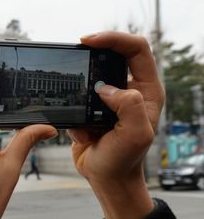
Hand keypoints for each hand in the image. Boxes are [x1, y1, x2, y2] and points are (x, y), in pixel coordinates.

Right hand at [68, 32, 164, 218]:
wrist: (106, 179)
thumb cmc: (125, 160)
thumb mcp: (136, 135)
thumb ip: (129, 106)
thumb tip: (107, 88)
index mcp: (146, 90)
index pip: (136, 49)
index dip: (114, 38)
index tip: (88, 40)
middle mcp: (129, 90)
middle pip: (111, 54)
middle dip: (92, 55)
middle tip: (75, 54)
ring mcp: (108, 99)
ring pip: (89, 75)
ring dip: (79, 87)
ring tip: (80, 108)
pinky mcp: (89, 109)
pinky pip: (75, 97)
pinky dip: (72, 109)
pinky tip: (81, 131)